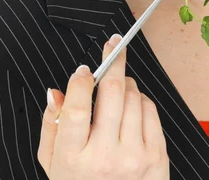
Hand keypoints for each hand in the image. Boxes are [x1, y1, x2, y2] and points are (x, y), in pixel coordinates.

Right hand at [38, 34, 169, 178]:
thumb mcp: (53, 164)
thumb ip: (51, 125)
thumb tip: (55, 91)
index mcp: (73, 159)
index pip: (76, 107)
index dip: (80, 81)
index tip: (83, 70)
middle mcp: (105, 157)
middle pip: (111, 92)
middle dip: (112, 60)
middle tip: (112, 43)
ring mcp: (134, 157)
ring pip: (132, 96)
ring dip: (124, 83)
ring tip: (117, 89)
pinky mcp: (157, 156)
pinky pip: (149, 108)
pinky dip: (139, 100)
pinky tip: (130, 109)